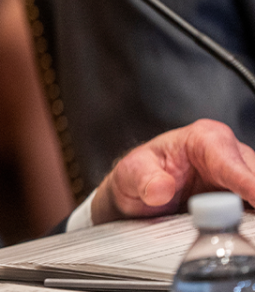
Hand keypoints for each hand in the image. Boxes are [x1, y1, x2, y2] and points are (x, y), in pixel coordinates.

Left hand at [91, 119, 254, 223]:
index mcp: (205, 139)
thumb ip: (143, 179)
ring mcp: (242, 175)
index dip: (249, 185)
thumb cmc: (137, 174)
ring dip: (251, 215)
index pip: (234, 165)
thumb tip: (160, 189)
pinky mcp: (245, 195)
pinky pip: (253, 208)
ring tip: (240, 233)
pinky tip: (242, 232)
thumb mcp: (129, 174)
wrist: (138, 189)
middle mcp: (230, 153)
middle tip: (243, 229)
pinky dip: (249, 221)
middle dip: (253, 202)